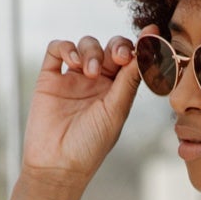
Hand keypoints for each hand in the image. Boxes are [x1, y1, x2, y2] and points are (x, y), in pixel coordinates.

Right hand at [20, 36, 138, 189]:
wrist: (56, 165)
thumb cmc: (90, 146)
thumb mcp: (115, 112)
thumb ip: (128, 81)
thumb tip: (147, 49)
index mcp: (116, 91)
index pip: (130, 61)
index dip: (140, 46)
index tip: (150, 33)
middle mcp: (96, 82)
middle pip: (110, 48)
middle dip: (116, 46)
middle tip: (118, 57)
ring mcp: (73, 78)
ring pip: (86, 45)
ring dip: (92, 51)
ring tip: (90, 72)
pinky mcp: (50, 78)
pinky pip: (57, 50)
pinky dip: (66, 48)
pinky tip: (73, 61)